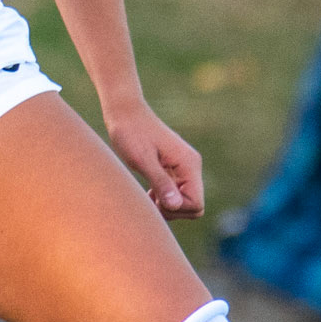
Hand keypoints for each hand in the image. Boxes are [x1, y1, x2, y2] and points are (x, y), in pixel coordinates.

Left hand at [106, 102, 204, 219]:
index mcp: (189, 164)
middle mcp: (191, 167)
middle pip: (194, 206)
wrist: (124, 111)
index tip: (154, 198)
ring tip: (146, 196)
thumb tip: (176, 205)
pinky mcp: (173, 169)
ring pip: (184, 202)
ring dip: (166, 206)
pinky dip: (163, 199)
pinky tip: (148, 193)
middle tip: (149, 199)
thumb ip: (160, 182)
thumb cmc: (130, 132)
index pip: (196, 204)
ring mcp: (183, 168)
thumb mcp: (142, 159)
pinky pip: (176, 194)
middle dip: (172, 210)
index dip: (175, 209)